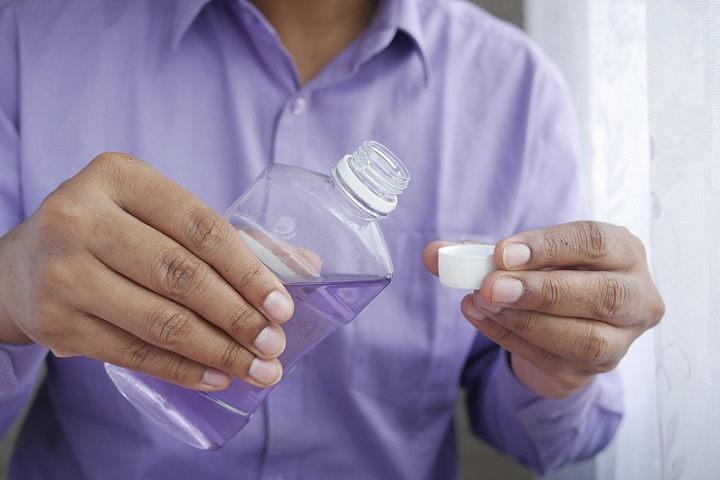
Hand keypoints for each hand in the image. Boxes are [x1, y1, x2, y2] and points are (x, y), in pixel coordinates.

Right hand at [0, 153, 293, 389]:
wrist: (24, 264)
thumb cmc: (111, 232)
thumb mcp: (157, 214)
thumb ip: (228, 237)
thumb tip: (306, 266)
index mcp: (119, 177)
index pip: (201, 227)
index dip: (249, 270)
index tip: (283, 306)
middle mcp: (82, 218)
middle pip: (182, 276)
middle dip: (238, 317)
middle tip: (274, 345)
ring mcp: (63, 271)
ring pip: (159, 321)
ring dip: (218, 351)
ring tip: (258, 368)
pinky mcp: (54, 322)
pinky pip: (132, 354)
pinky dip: (182, 370)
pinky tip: (216, 377)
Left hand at [424, 221, 663, 398]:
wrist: (556, 323)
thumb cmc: (545, 276)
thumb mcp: (518, 257)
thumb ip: (478, 253)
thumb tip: (432, 253)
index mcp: (623, 252)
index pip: (595, 242)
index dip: (548, 247)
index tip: (502, 253)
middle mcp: (636, 296)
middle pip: (603, 295)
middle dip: (541, 291)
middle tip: (490, 286)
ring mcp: (619, 341)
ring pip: (586, 338)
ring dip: (526, 321)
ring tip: (481, 302)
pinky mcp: (591, 372)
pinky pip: (554, 360)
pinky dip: (511, 339)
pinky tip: (480, 318)